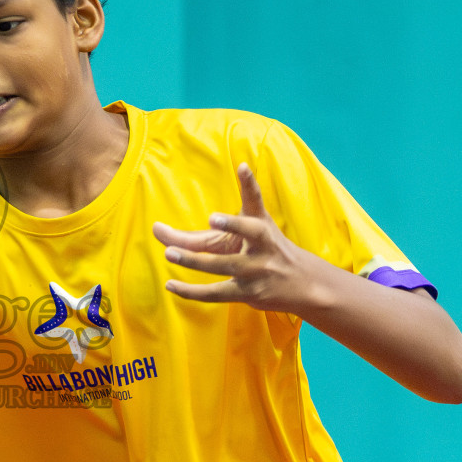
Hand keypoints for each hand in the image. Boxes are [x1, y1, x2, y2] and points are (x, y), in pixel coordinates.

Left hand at [152, 162, 323, 313]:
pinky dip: (192, 292)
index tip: (243, 168)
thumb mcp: (247, 232)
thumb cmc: (264, 250)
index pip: (255, 200)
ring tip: (170, 253)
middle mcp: (263, 244)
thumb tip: (157, 230)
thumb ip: (203, 232)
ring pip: (224, 265)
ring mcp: (257, 269)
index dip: (250, 184)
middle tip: (211, 218)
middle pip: (247, 232)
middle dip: (231, 225)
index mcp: (262, 223)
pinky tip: (171, 286)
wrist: (304, 283)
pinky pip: (216, 293)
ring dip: (195, 260)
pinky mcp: (248, 292)